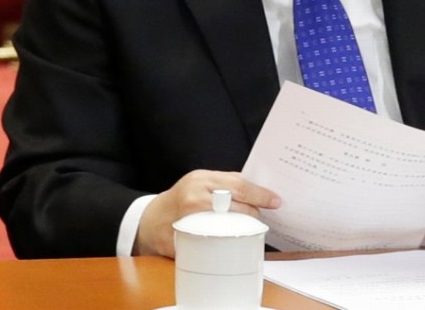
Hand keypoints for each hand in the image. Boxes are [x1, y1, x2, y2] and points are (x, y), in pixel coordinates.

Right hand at [134, 170, 280, 257]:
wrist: (148, 220)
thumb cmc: (182, 200)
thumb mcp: (201, 183)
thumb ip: (226, 184)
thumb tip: (259, 191)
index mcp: (202, 179)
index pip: (238, 184)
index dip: (260, 194)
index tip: (276, 201)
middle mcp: (193, 196)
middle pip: (235, 206)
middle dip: (253, 214)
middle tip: (260, 220)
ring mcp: (185, 218)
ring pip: (225, 226)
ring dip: (241, 230)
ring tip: (248, 231)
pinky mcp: (179, 239)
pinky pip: (207, 245)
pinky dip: (221, 246)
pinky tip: (229, 246)